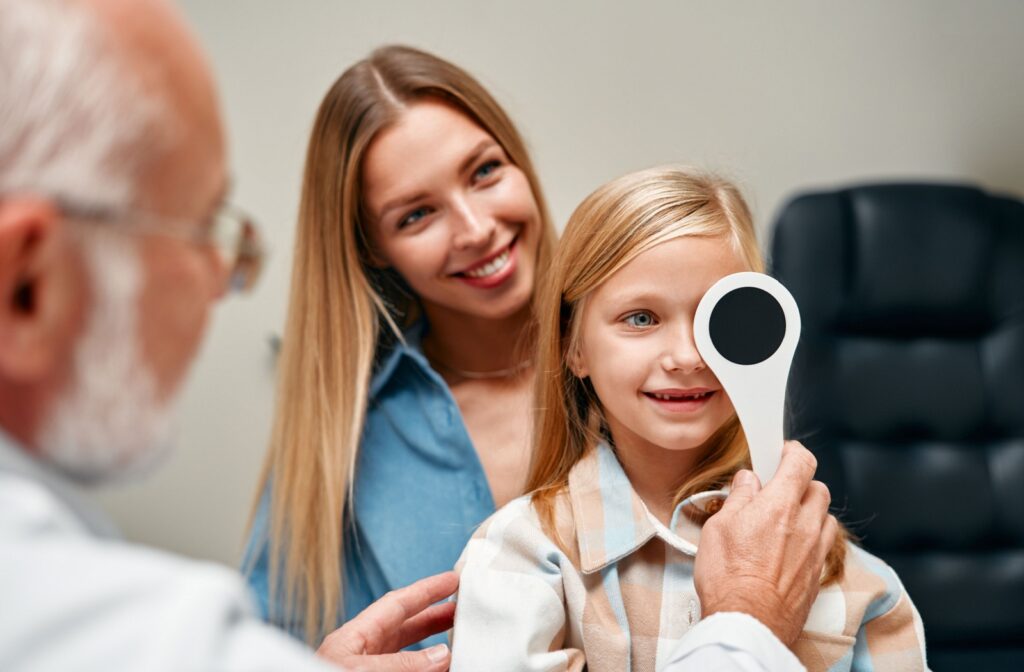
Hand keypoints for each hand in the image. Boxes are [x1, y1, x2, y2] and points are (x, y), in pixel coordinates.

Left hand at [317, 571, 457, 671]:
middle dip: (435, 617)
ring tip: (461, 643)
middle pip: (406, 628)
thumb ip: (400, 664)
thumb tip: (441, 655)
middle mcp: (363, 654)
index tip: (453, 579)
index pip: (396, 605)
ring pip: (409, 656)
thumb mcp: (360, 671)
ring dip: (436, 650)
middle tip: (464, 609)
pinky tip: (444, 671)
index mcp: (354, 639)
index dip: (425, 590)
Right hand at [693, 441, 837, 646]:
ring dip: (809, 511)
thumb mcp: (719, 527)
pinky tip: (792, 546)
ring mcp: (815, 550)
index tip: (782, 452)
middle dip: (801, 483)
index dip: (793, 451)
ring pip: (825, 516)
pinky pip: (823, 544)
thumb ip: (739, 498)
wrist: (748, 621)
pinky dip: (812, 537)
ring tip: (785, 520)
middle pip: (818, 488)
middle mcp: (805, 523)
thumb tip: (749, 481)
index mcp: (780, 505)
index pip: (801, 463)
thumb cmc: (728, 576)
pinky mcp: (817, 574)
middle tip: (778, 490)